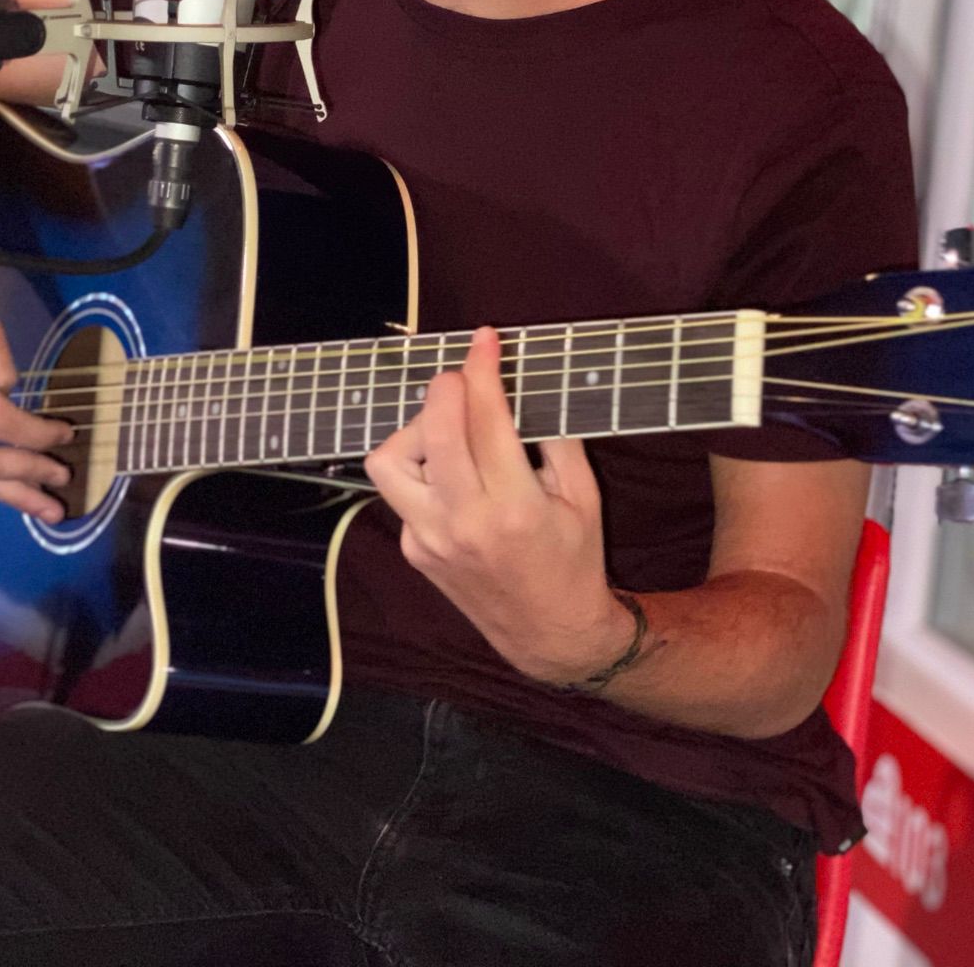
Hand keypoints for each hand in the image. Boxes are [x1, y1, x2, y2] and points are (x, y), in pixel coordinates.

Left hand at [363, 326, 636, 684]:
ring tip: (447, 431)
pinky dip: (423, 471)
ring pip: (390, 461)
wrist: (550, 634)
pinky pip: (401, 493)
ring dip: (415, 432)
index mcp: (514, 508)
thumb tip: (522, 384)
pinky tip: (453, 475)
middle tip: (462, 377)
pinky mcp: (413, 551)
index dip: (482, 369)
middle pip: (433, 431)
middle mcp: (464, 524)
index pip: (487, 420)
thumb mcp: (583, 495)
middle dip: (444, 388)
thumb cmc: (575, 560)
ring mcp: (430, 540)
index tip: (485, 339)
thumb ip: (555, 437)